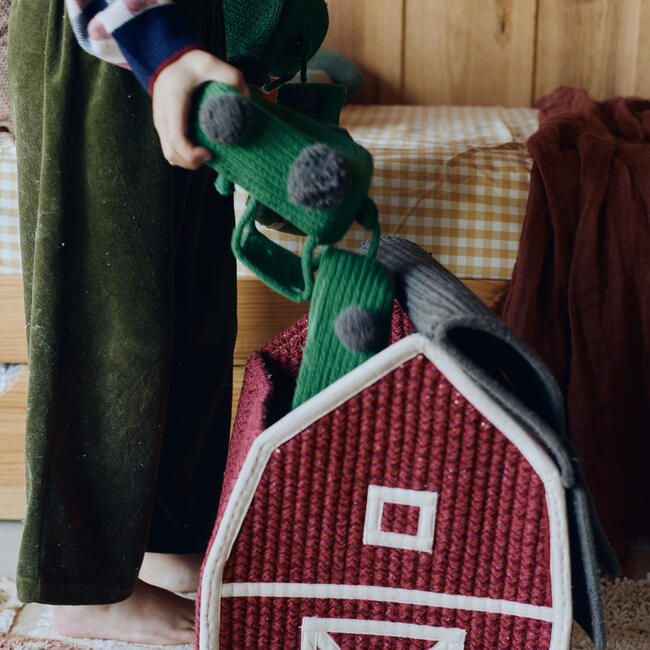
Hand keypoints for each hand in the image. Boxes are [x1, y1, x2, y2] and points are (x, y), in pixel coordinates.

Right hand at [151, 49, 247, 169]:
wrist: (166, 60)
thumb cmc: (188, 64)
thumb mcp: (210, 62)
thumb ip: (230, 75)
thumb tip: (246, 97)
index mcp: (173, 104)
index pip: (177, 139)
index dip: (192, 154)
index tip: (209, 154)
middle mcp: (163, 118)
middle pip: (172, 153)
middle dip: (192, 162)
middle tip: (211, 156)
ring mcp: (161, 125)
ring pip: (170, 155)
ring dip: (188, 162)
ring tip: (206, 155)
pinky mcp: (163, 128)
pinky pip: (171, 150)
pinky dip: (184, 157)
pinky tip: (198, 152)